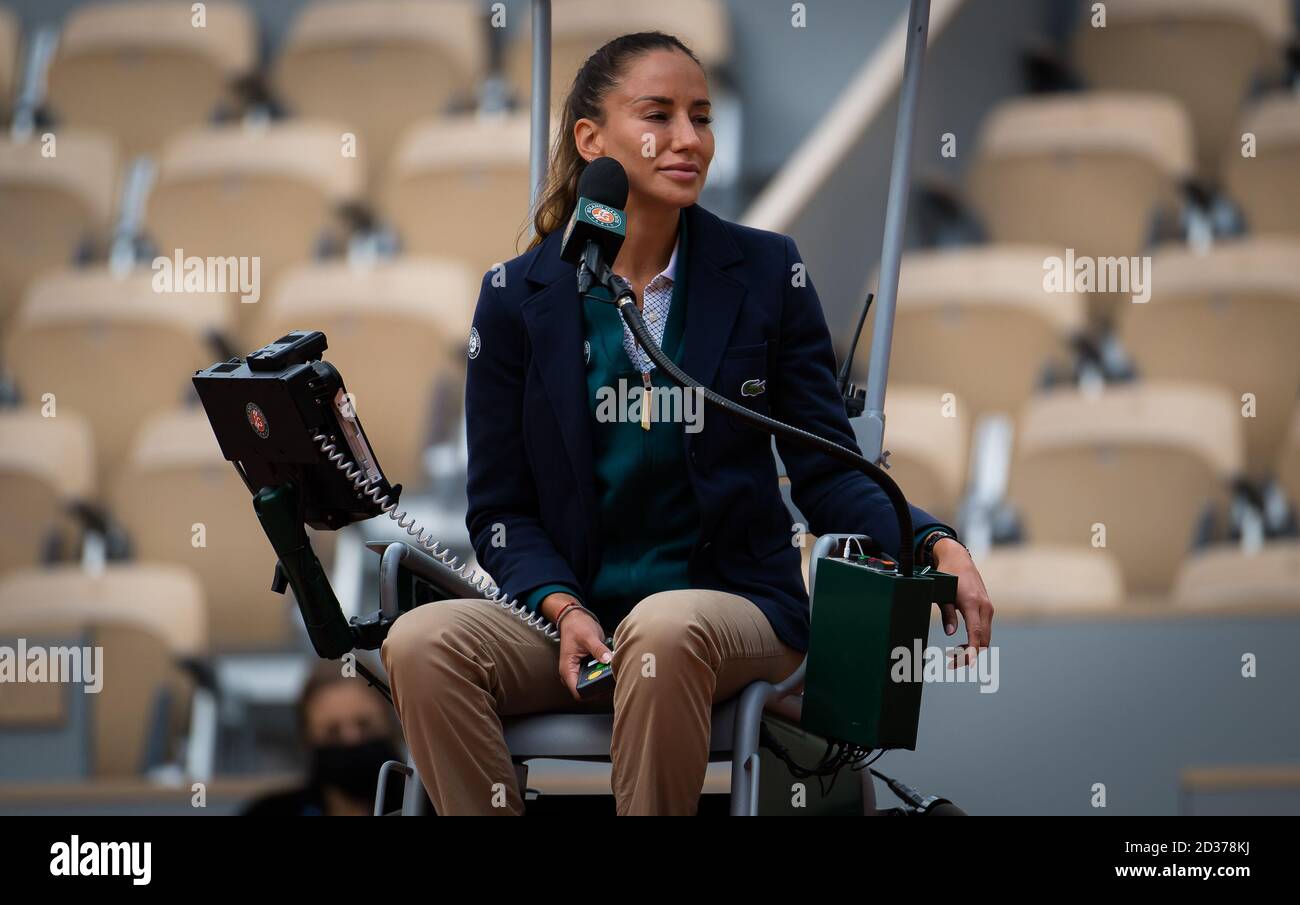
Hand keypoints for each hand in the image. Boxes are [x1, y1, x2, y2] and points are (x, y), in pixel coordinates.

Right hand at [540, 593, 611, 699]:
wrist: (574, 618)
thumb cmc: (576, 626)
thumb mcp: (589, 637)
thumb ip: (599, 649)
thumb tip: (608, 660)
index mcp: (568, 669)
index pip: (578, 692)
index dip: (591, 692)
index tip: (604, 686)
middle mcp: (572, 673)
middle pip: (586, 689)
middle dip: (600, 684)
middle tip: (611, 676)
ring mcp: (579, 670)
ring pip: (592, 682)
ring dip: (602, 677)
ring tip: (611, 669)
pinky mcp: (586, 667)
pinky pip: (595, 674)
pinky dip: (602, 671)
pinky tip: (609, 665)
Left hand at [932, 538, 993, 668]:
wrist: (959, 559)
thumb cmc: (948, 576)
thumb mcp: (943, 595)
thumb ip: (947, 614)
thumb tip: (951, 633)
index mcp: (972, 603)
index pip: (975, 633)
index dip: (971, 649)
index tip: (966, 661)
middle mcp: (984, 606)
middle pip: (984, 639)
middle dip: (971, 654)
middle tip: (953, 663)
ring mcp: (988, 607)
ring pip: (985, 635)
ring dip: (973, 648)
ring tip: (954, 655)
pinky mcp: (987, 607)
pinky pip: (984, 628)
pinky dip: (976, 639)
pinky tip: (963, 645)